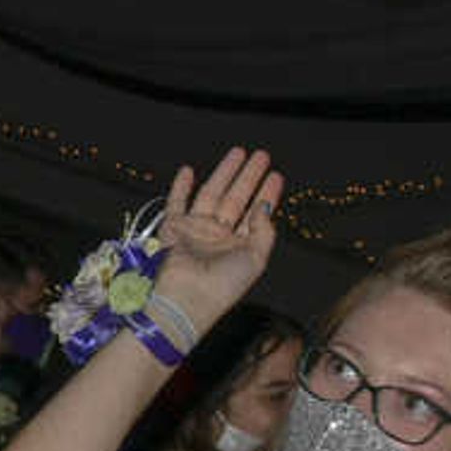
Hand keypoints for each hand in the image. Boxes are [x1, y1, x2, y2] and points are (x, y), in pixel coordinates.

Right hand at [152, 144, 281, 329]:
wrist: (188, 298)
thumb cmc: (224, 285)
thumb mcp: (256, 258)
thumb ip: (264, 230)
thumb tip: (263, 206)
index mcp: (240, 245)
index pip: (256, 213)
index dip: (267, 194)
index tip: (275, 175)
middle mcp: (219, 236)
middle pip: (236, 198)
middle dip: (248, 177)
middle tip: (261, 156)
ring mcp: (196, 230)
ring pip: (211, 194)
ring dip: (224, 173)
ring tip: (238, 153)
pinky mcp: (174, 229)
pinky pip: (176, 203)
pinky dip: (180, 188)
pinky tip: (188, 171)